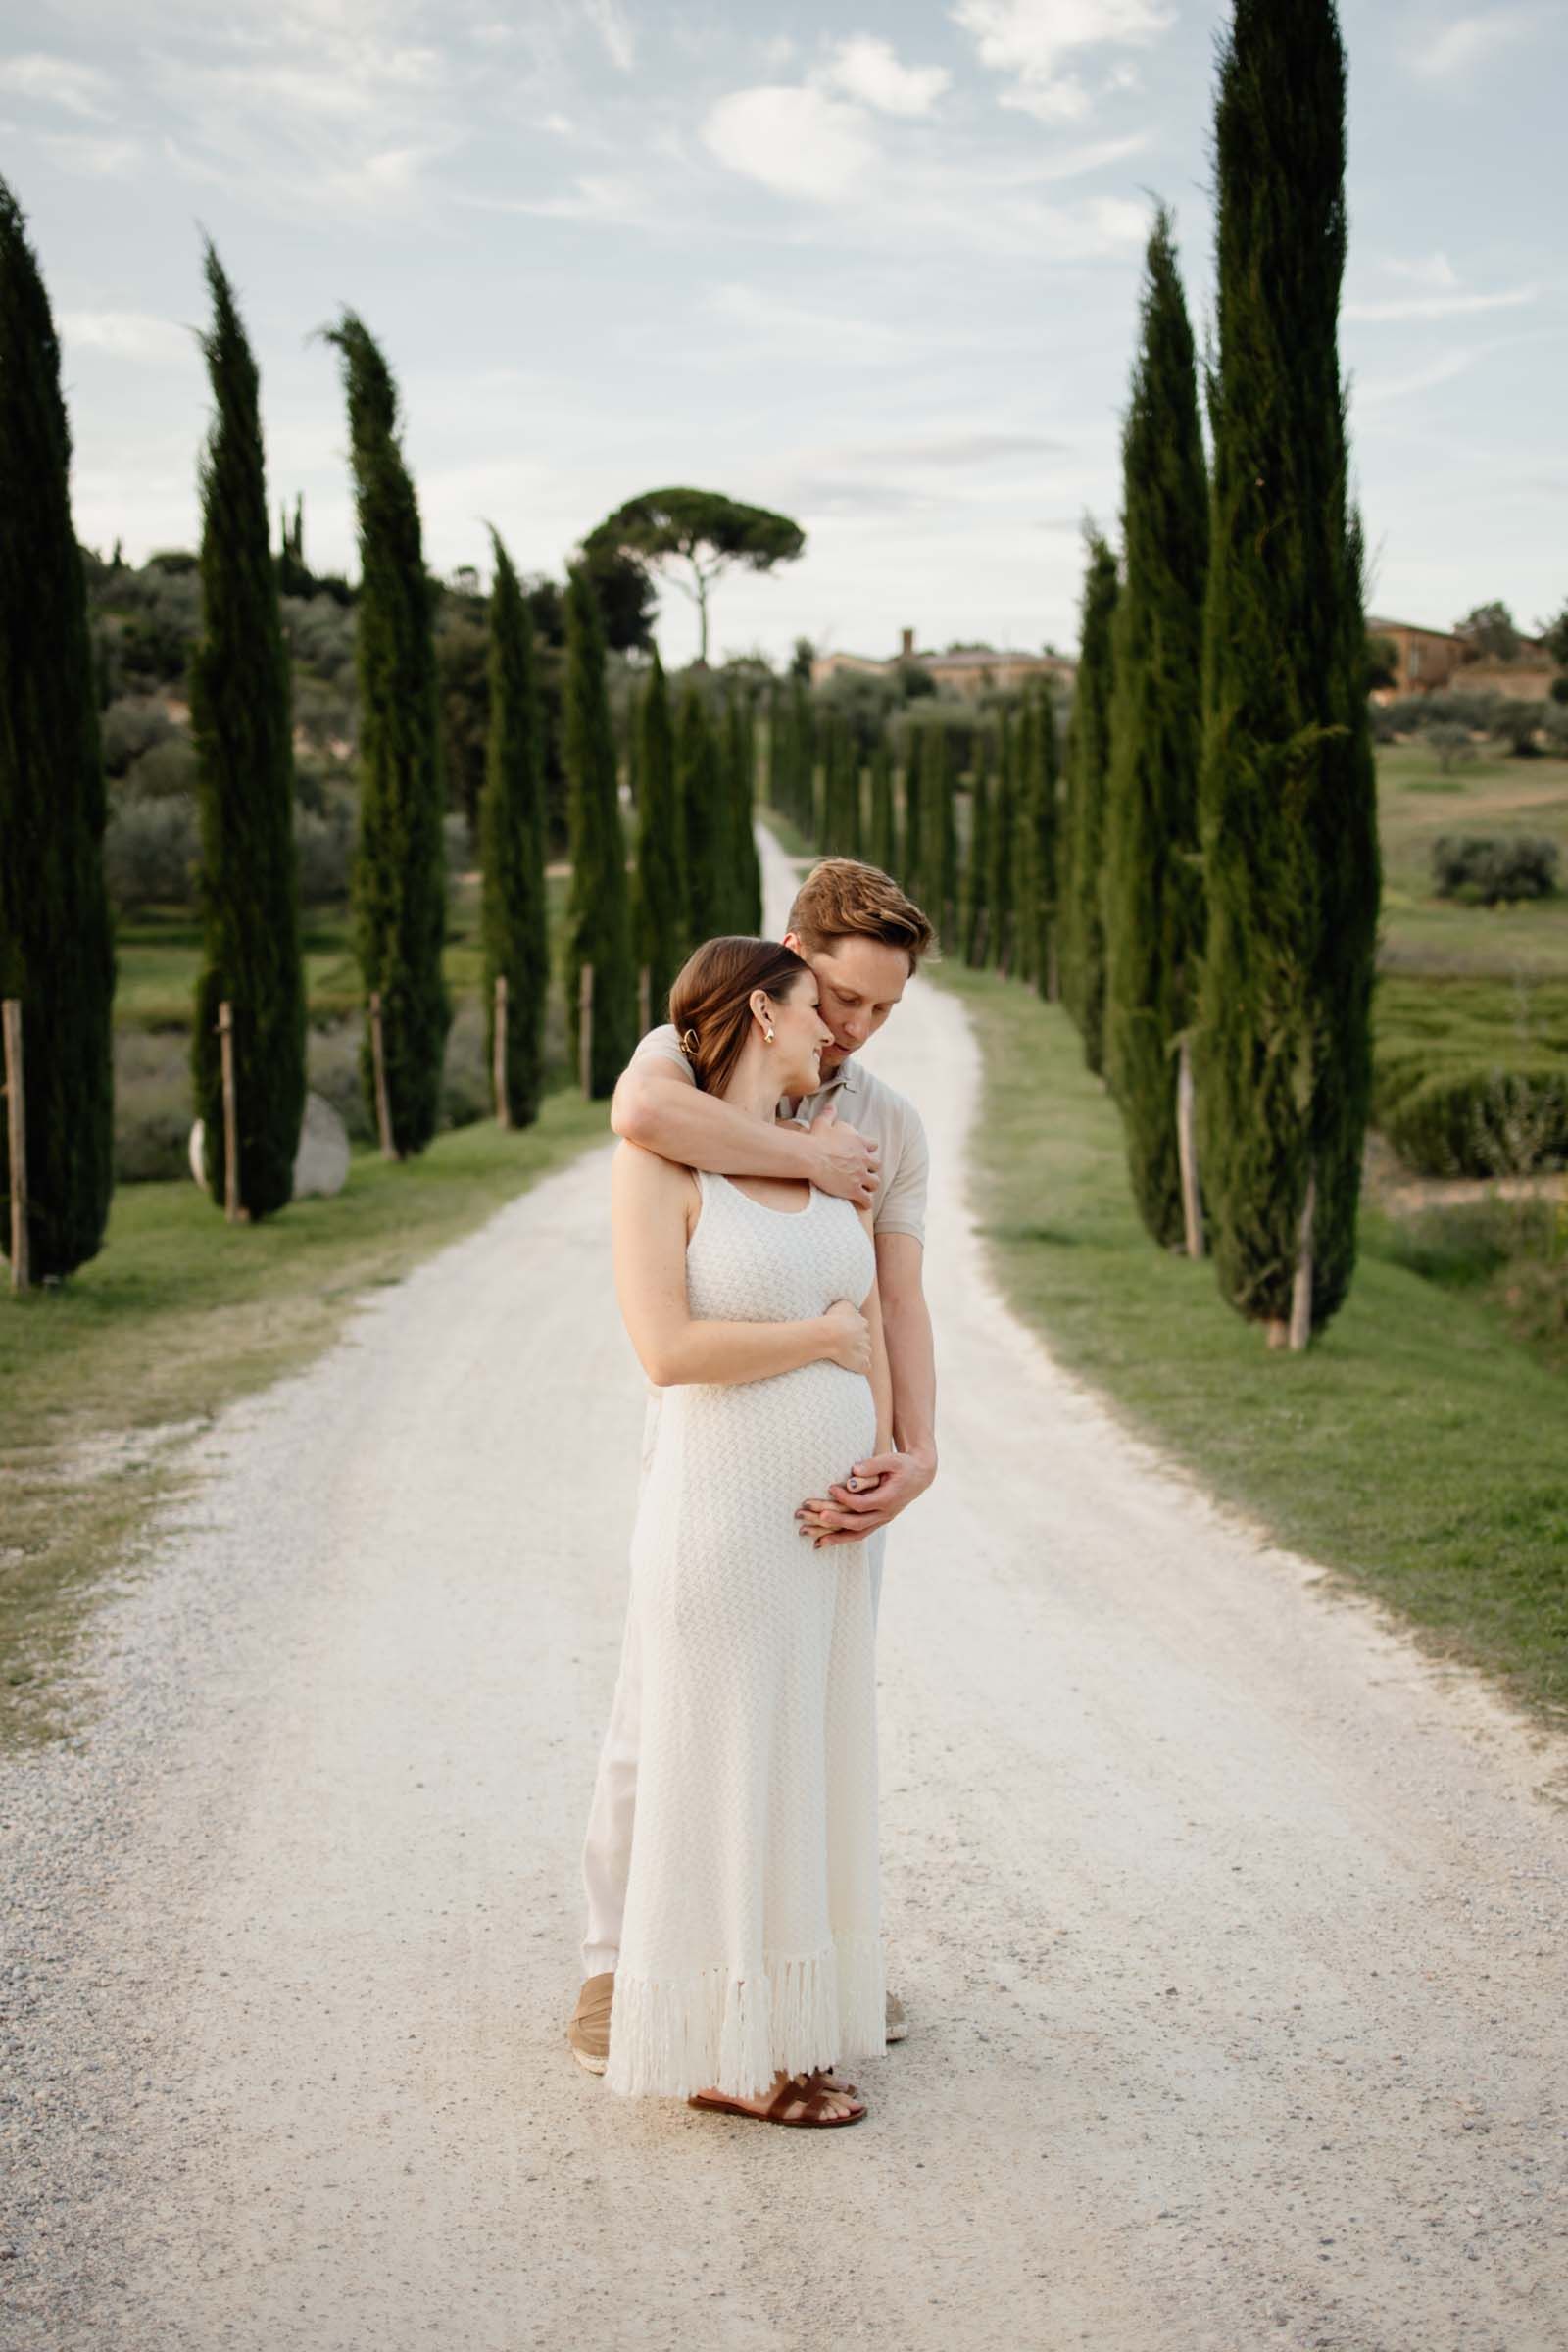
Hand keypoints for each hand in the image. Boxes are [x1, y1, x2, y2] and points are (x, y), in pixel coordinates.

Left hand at [795, 1447, 935, 1547]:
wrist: (919, 1476)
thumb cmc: (903, 1465)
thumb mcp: (892, 1460)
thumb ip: (873, 1464)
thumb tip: (854, 1470)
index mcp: (889, 1499)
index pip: (863, 1504)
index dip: (845, 1498)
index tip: (830, 1488)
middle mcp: (886, 1513)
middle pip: (858, 1524)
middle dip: (837, 1521)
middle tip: (818, 1516)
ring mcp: (882, 1520)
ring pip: (858, 1534)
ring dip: (837, 1539)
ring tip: (817, 1542)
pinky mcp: (878, 1521)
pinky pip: (860, 1534)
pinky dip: (843, 1538)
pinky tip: (826, 1541)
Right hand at [807, 1103, 879, 1208]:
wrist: (812, 1157)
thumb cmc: (816, 1140)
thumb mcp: (822, 1123)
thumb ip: (829, 1114)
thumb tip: (830, 1105)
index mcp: (859, 1143)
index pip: (873, 1145)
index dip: (869, 1150)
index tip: (865, 1153)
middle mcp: (864, 1159)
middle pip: (877, 1165)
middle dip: (872, 1169)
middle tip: (865, 1173)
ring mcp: (860, 1175)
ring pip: (875, 1183)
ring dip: (871, 1186)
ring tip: (866, 1189)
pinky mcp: (854, 1190)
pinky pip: (867, 1199)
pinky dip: (866, 1202)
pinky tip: (864, 1204)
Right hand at [819, 1299, 871, 1375]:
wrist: (832, 1335)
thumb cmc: (834, 1319)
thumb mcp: (842, 1304)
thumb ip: (849, 1306)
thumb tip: (851, 1308)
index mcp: (863, 1323)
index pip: (863, 1326)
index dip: (855, 1328)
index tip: (846, 1331)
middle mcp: (866, 1337)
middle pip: (865, 1339)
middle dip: (858, 1341)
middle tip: (845, 1343)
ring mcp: (865, 1351)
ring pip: (866, 1352)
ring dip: (861, 1354)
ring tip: (848, 1356)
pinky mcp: (862, 1364)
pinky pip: (866, 1367)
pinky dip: (862, 1367)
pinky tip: (856, 1367)